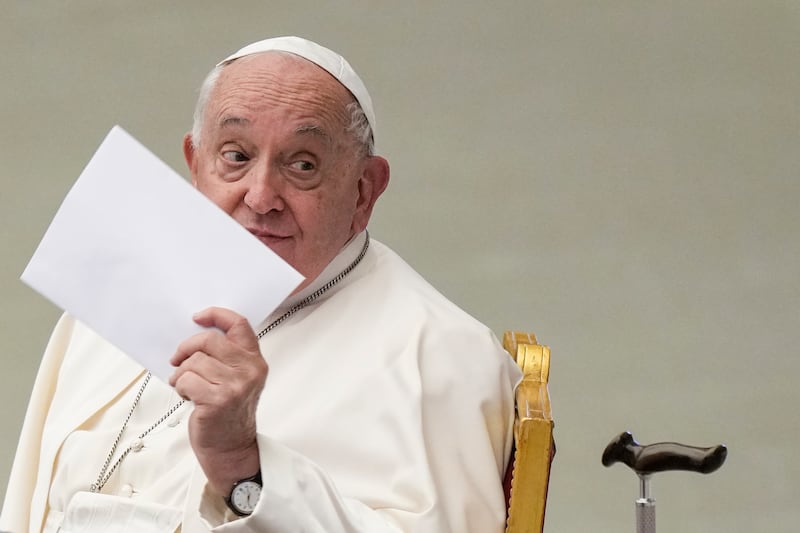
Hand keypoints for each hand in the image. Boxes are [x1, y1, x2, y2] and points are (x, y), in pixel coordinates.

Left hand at [169, 307, 265, 495]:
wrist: (231, 448)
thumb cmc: (228, 413)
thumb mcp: (237, 380)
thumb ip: (226, 357)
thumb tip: (195, 337)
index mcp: (255, 361)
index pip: (239, 325)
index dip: (216, 314)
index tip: (197, 317)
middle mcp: (249, 371)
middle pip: (209, 340)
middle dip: (186, 348)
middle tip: (178, 360)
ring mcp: (235, 386)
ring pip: (194, 362)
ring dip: (181, 373)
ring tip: (185, 386)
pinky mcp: (217, 400)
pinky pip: (186, 380)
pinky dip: (180, 386)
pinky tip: (186, 396)